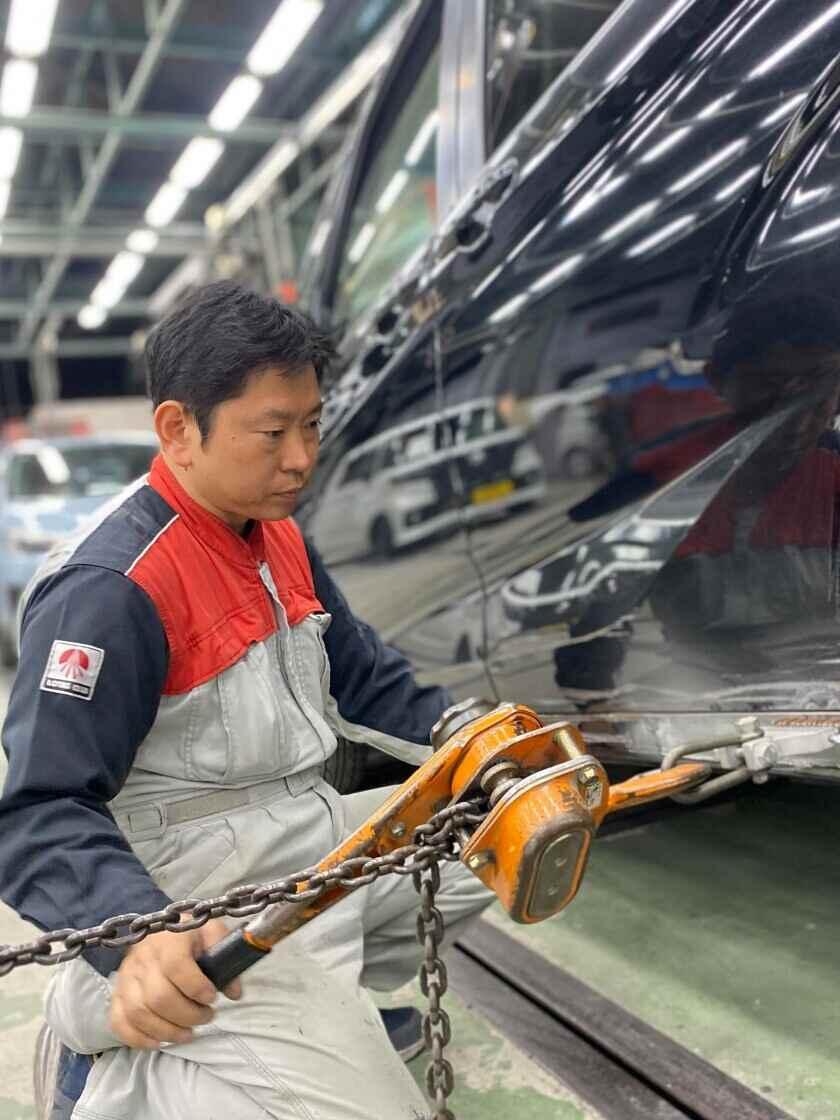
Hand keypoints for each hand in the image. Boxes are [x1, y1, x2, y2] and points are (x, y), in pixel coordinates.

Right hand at [109, 917, 241, 1048]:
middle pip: (158, 997)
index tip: (213, 997)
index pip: (176, 966)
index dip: (196, 987)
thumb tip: (234, 993)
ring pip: (139, 1013)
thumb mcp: (213, 933)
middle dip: (188, 1015)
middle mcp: (142, 957)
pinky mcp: (117, 993)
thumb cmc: (192, 934)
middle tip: (207, 1017)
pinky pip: (119, 1022)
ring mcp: (126, 976)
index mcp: (169, 938)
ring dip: (167, 1031)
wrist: (163, 929)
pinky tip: (160, 1041)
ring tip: (189, 1032)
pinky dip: (139, 1038)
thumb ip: (227, 957)